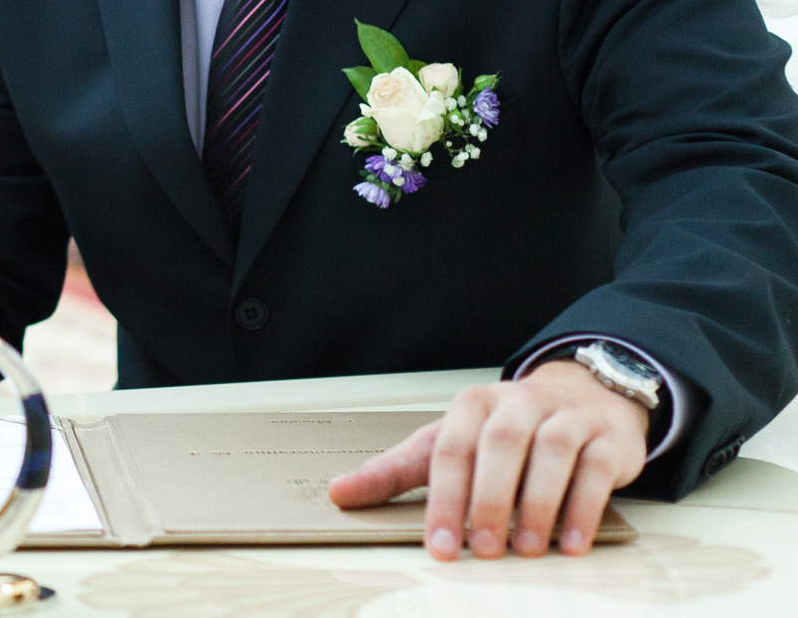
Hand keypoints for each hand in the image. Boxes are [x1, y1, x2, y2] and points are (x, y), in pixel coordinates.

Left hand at [329, 360, 647, 558]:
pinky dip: (583, 507)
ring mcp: (566, 418)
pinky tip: (570, 543)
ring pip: (552, 452)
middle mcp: (519, 403)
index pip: (451, 447)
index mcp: (473, 404)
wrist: (583, 396)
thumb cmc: (506, 429)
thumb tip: (339, 494)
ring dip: (537, 503)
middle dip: (489, 499)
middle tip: (481, 548)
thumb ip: (396, 470)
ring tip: (525, 549)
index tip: (437, 545)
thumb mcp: (448, 442)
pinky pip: (596, 469)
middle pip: (501, 444)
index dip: (443, 497)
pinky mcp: (607, 439)